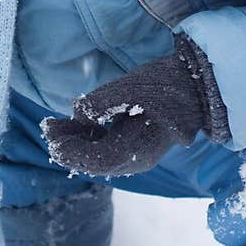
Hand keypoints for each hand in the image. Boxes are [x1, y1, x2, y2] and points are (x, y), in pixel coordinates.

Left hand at [39, 33, 225, 176]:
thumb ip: (101, 101)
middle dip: (68, 148)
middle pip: (94, 162)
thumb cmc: (167, 83)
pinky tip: (76, 123)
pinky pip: (108, 147)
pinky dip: (89, 138)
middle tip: (47, 128)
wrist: (198, 85)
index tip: (52, 137)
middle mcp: (137, 159)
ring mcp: (138, 154)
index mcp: (137, 150)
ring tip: (55, 125)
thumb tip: (78, 113)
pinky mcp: (137, 144)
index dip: (71, 151)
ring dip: (76, 142)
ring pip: (99, 156)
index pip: (96, 160)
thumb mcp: (130, 86)